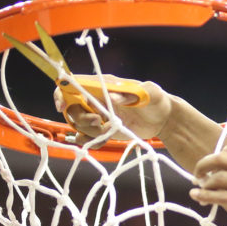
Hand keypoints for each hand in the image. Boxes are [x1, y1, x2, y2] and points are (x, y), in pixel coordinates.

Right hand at [55, 75, 171, 144]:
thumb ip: (132, 93)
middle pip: (73, 108)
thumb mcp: (149, 93)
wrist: (164, 119)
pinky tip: (104, 139)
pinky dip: (91, 141)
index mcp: (103, 85)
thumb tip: (113, 97)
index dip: (62, 93)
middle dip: (81, 118)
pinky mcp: (104, 129)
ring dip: (88, 131)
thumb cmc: (157, 100)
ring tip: (108, 130)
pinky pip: (87, 137)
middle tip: (98, 122)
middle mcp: (97, 99)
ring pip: (78, 124)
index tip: (63, 106)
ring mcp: (99, 115)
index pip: (73, 84)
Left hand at [190, 145, 226, 225]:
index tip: (212, 167)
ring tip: (199, 190)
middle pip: (220, 159)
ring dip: (204, 183)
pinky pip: (222, 197)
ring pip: (218, 177)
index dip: (217, 158)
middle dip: (204, 165)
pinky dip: (205, 196)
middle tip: (198, 175)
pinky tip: (197, 197)